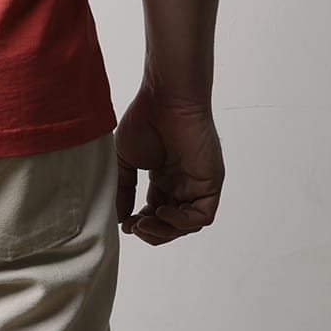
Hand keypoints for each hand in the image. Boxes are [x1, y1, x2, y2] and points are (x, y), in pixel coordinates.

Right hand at [114, 87, 223, 244]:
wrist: (166, 99)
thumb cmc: (145, 120)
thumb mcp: (124, 159)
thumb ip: (122, 189)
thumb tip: (120, 218)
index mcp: (164, 177)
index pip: (156, 211)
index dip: (142, 223)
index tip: (126, 224)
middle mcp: (182, 183)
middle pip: (172, 223)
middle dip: (153, 231)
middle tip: (135, 227)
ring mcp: (197, 184)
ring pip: (187, 224)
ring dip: (165, 230)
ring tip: (144, 223)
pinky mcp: (210, 183)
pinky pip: (202, 215)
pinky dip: (182, 221)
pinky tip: (162, 211)